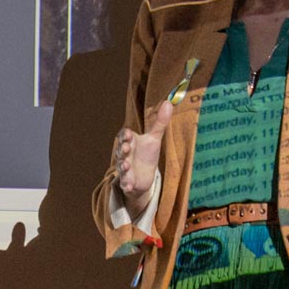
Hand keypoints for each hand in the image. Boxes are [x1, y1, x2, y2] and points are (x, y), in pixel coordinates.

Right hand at [115, 101, 172, 219]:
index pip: (124, 136)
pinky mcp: (128, 181)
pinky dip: (125, 184)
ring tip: (126, 166)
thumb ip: (160, 121)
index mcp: (130, 142)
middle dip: (122, 149)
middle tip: (126, 148)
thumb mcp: (154, 138)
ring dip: (122, 166)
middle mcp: (125, 154)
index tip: (129, 134)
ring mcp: (125, 168)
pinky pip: (125, 182)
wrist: (144, 175)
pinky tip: (128, 186)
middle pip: (120, 151)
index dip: (125, 135)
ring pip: (121, 166)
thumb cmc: (147, 153)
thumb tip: (168, 102)